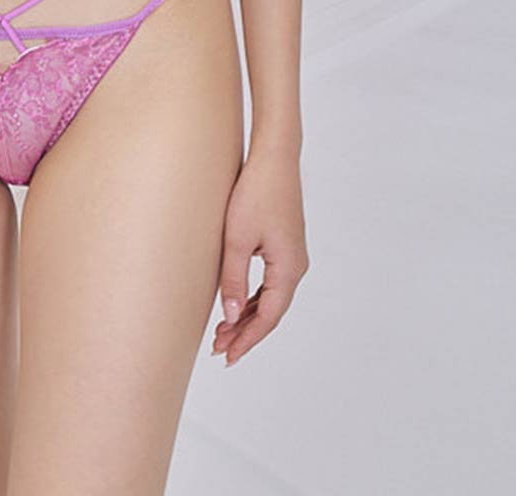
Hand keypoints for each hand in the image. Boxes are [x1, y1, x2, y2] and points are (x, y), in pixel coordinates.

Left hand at [211, 145, 307, 366]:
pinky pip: (270, 282)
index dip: (247, 340)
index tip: (227, 357)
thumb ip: (234, 279)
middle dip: (245, 332)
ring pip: (270, 298)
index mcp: (289, 269)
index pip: (267, 317)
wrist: (274, 157)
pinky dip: (253, 297)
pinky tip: (235, 304)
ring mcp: (292, 255)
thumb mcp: (238, 239)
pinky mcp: (284, 245)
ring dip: (247, 316)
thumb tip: (230, 317)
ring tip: (222, 333)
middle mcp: (296, 266)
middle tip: (219, 350)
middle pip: (271, 311)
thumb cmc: (255, 193)